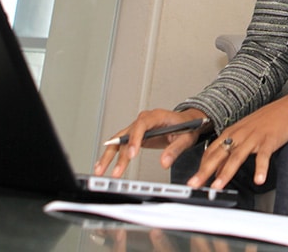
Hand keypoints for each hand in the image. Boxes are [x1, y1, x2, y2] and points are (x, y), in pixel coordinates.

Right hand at [94, 108, 209, 177]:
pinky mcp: (134, 136)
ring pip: (118, 141)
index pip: (141, 125)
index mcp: (156, 116)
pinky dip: (111, 155)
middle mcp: (143, 120)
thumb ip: (175, 150)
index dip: (134, 139)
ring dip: (108, 156)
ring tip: (100, 170)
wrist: (188, 122)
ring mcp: (137, 128)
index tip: (132, 154)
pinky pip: (120, 144)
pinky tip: (103, 165)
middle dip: (117, 154)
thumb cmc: (187, 126)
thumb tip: (164, 162)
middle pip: (125, 135)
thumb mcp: (186, 138)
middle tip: (116, 171)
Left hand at [187, 94, 287, 189]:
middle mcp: (239, 135)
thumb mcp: (243, 133)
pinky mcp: (268, 141)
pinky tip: (258, 180)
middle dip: (205, 171)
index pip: (211, 151)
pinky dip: (260, 169)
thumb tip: (218, 170)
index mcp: (231, 133)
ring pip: (236, 157)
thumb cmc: (264, 121)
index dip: (201, 166)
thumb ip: (231, 151)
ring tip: (218, 186)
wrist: (285, 108)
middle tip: (195, 184)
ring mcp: (253, 138)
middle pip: (218, 155)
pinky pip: (263, 157)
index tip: (194, 179)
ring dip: (225, 173)